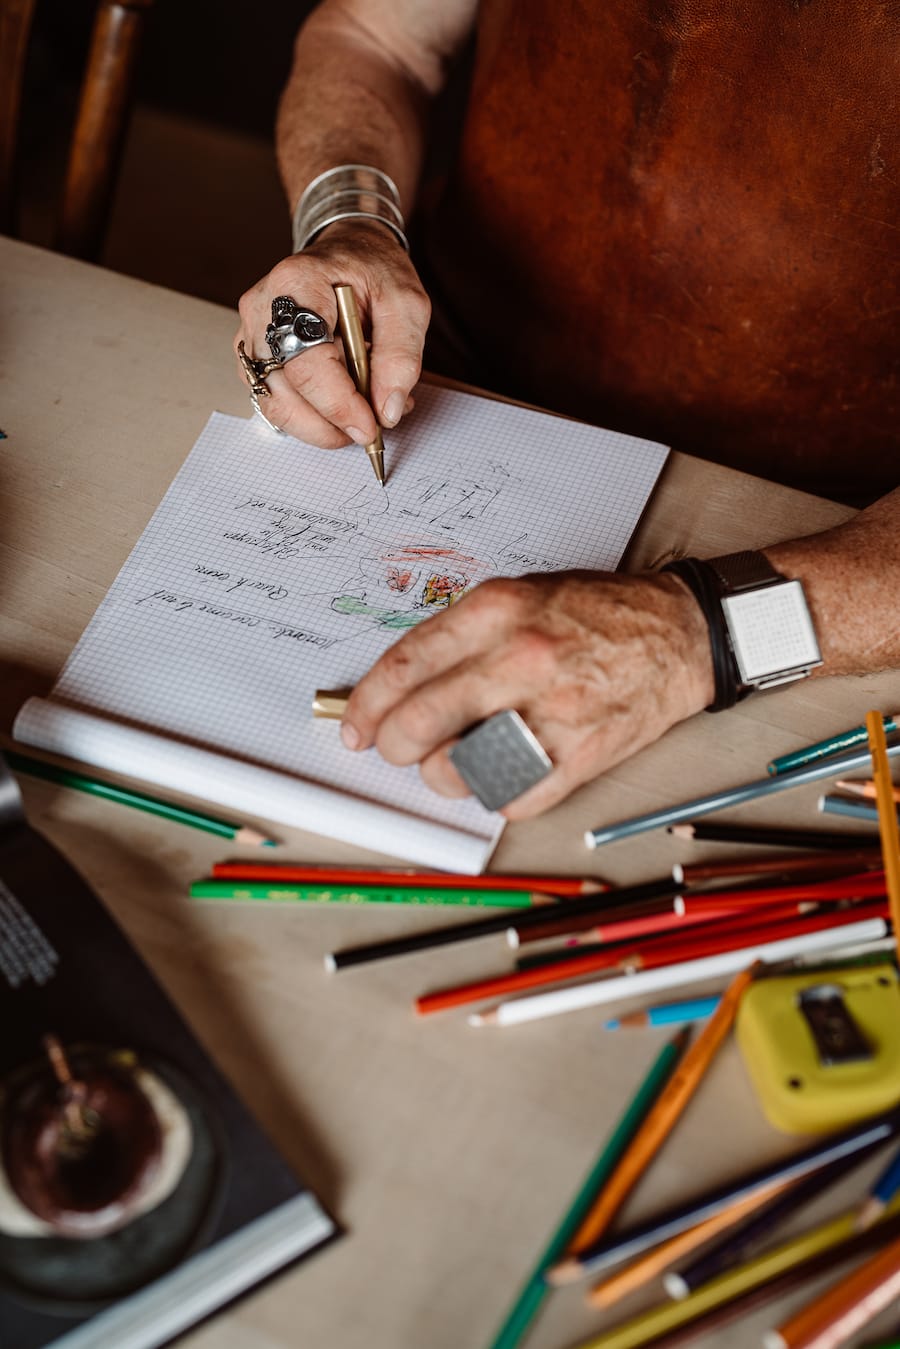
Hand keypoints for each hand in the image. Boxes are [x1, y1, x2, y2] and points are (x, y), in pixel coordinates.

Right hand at [234, 222, 429, 446]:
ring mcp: (252, 335)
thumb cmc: (373, 270)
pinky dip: (312, 415)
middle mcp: (262, 310)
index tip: (370, 428)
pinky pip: (277, 401)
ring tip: (363, 409)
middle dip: (330, 424)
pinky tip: (343, 401)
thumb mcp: (406, 302)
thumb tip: (387, 411)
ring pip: (275, 405)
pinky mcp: (256, 357)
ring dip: (322, 424)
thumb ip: (401, 356)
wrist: (347, 251)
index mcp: (296, 284)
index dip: (338, 405)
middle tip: (372, 426)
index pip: (306, 363)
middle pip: (282, 392)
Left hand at [340, 570, 715, 817]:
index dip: (366, 704)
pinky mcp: (577, 756)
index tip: (355, 726)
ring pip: (457, 770)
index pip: (404, 666)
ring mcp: (551, 712)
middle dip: (393, 746)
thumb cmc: (598, 614)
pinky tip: (504, 769)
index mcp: (498, 612)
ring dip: (444, 774)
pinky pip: (508, 797)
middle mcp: (520, 660)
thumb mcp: (521, 595)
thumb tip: (400, 681)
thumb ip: (460, 634)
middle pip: (419, 724)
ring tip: (458, 757)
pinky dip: (495, 793)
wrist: (678, 635)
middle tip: (395, 749)